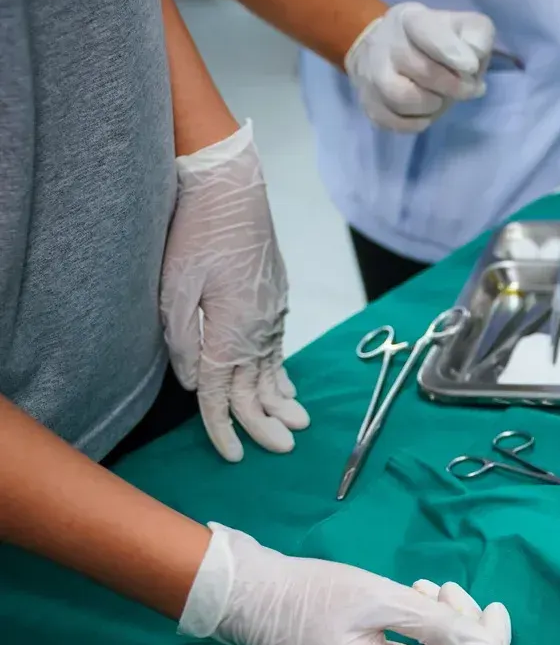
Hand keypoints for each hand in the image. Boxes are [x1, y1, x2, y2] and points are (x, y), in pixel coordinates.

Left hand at [160, 122, 308, 462]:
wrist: (233, 189)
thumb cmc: (197, 232)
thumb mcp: (175, 285)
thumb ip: (181, 337)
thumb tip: (191, 380)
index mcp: (232, 331)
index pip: (226, 393)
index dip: (225, 427)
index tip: (232, 455)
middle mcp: (259, 329)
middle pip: (260, 389)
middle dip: (267, 424)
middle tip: (282, 450)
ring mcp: (272, 315)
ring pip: (275, 370)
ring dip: (284, 402)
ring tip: (298, 425)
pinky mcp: (276, 300)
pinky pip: (280, 348)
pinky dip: (284, 372)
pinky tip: (289, 384)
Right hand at [179, 524, 511, 644]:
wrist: (249, 597)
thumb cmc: (310, 592)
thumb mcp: (381, 598)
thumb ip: (439, 624)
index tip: (496, 608)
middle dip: (465, 631)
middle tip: (448, 588)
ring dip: (443, 629)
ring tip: (428, 588)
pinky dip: (422, 637)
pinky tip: (416, 601)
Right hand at [344, 2, 495, 131]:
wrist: (387, 51)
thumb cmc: (435, 42)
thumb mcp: (461, 27)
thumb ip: (476, 35)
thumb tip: (476, 56)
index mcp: (411, 20)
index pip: (426, 31)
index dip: (450, 49)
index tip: (470, 66)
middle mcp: (386, 43)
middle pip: (421, 69)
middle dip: (453, 86)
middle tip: (468, 90)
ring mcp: (371, 73)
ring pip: (401, 97)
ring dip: (431, 105)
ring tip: (440, 100)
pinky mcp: (368, 101)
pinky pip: (390, 120)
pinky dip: (414, 123)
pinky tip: (424, 114)